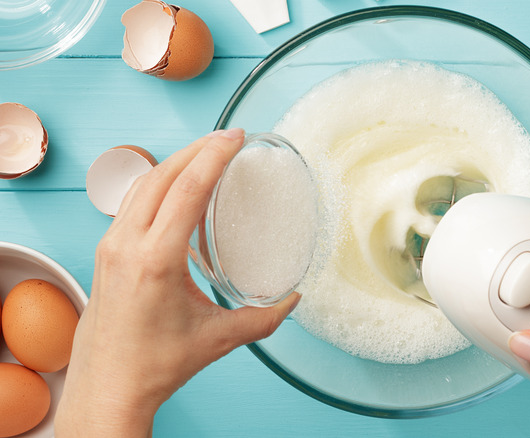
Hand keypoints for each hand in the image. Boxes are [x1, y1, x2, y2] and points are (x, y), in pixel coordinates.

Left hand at [55, 129, 299, 436]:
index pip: (186, 190)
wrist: (109, 385)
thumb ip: (263, 318)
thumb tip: (292, 300)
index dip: (213, 157)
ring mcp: (111, 245)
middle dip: (197, 149)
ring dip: (175, 161)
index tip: (235, 138)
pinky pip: (132, 201)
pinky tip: (177, 184)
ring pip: (142, 184)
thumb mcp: (219, 338)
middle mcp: (127, 245)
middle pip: (162, 175)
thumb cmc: (156, 364)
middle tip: (227, 138)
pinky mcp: (106, 251)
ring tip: (205, 152)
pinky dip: (158, 182)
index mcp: (156, 260)